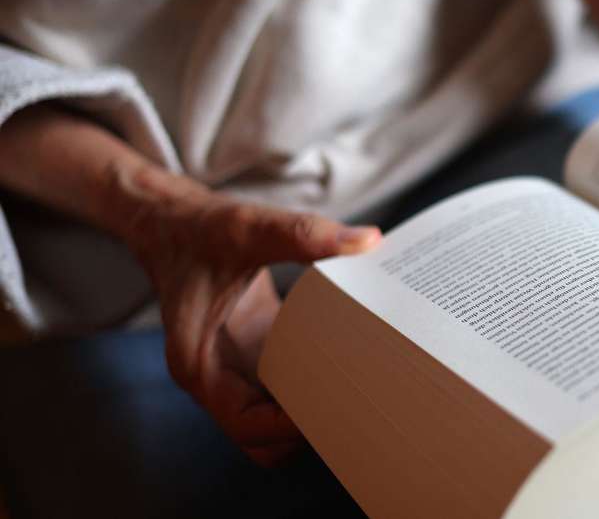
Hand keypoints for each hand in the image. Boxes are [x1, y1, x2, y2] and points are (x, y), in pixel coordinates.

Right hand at [115, 167, 380, 464]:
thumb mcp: (249, 227)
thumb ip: (303, 234)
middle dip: (306, 431)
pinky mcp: (253, 354)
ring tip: (357, 389)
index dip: (293, 427)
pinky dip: (311, 388)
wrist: (169, 220)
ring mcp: (234, 369)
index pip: (249, 426)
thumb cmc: (198, 229)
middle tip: (357, 403)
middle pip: (264, 440)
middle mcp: (215, 377)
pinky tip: (348, 363)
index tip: (339, 405)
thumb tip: (365, 240)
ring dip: (309, 416)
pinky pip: (284, 390)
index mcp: (201, 365)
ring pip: (274, 423)